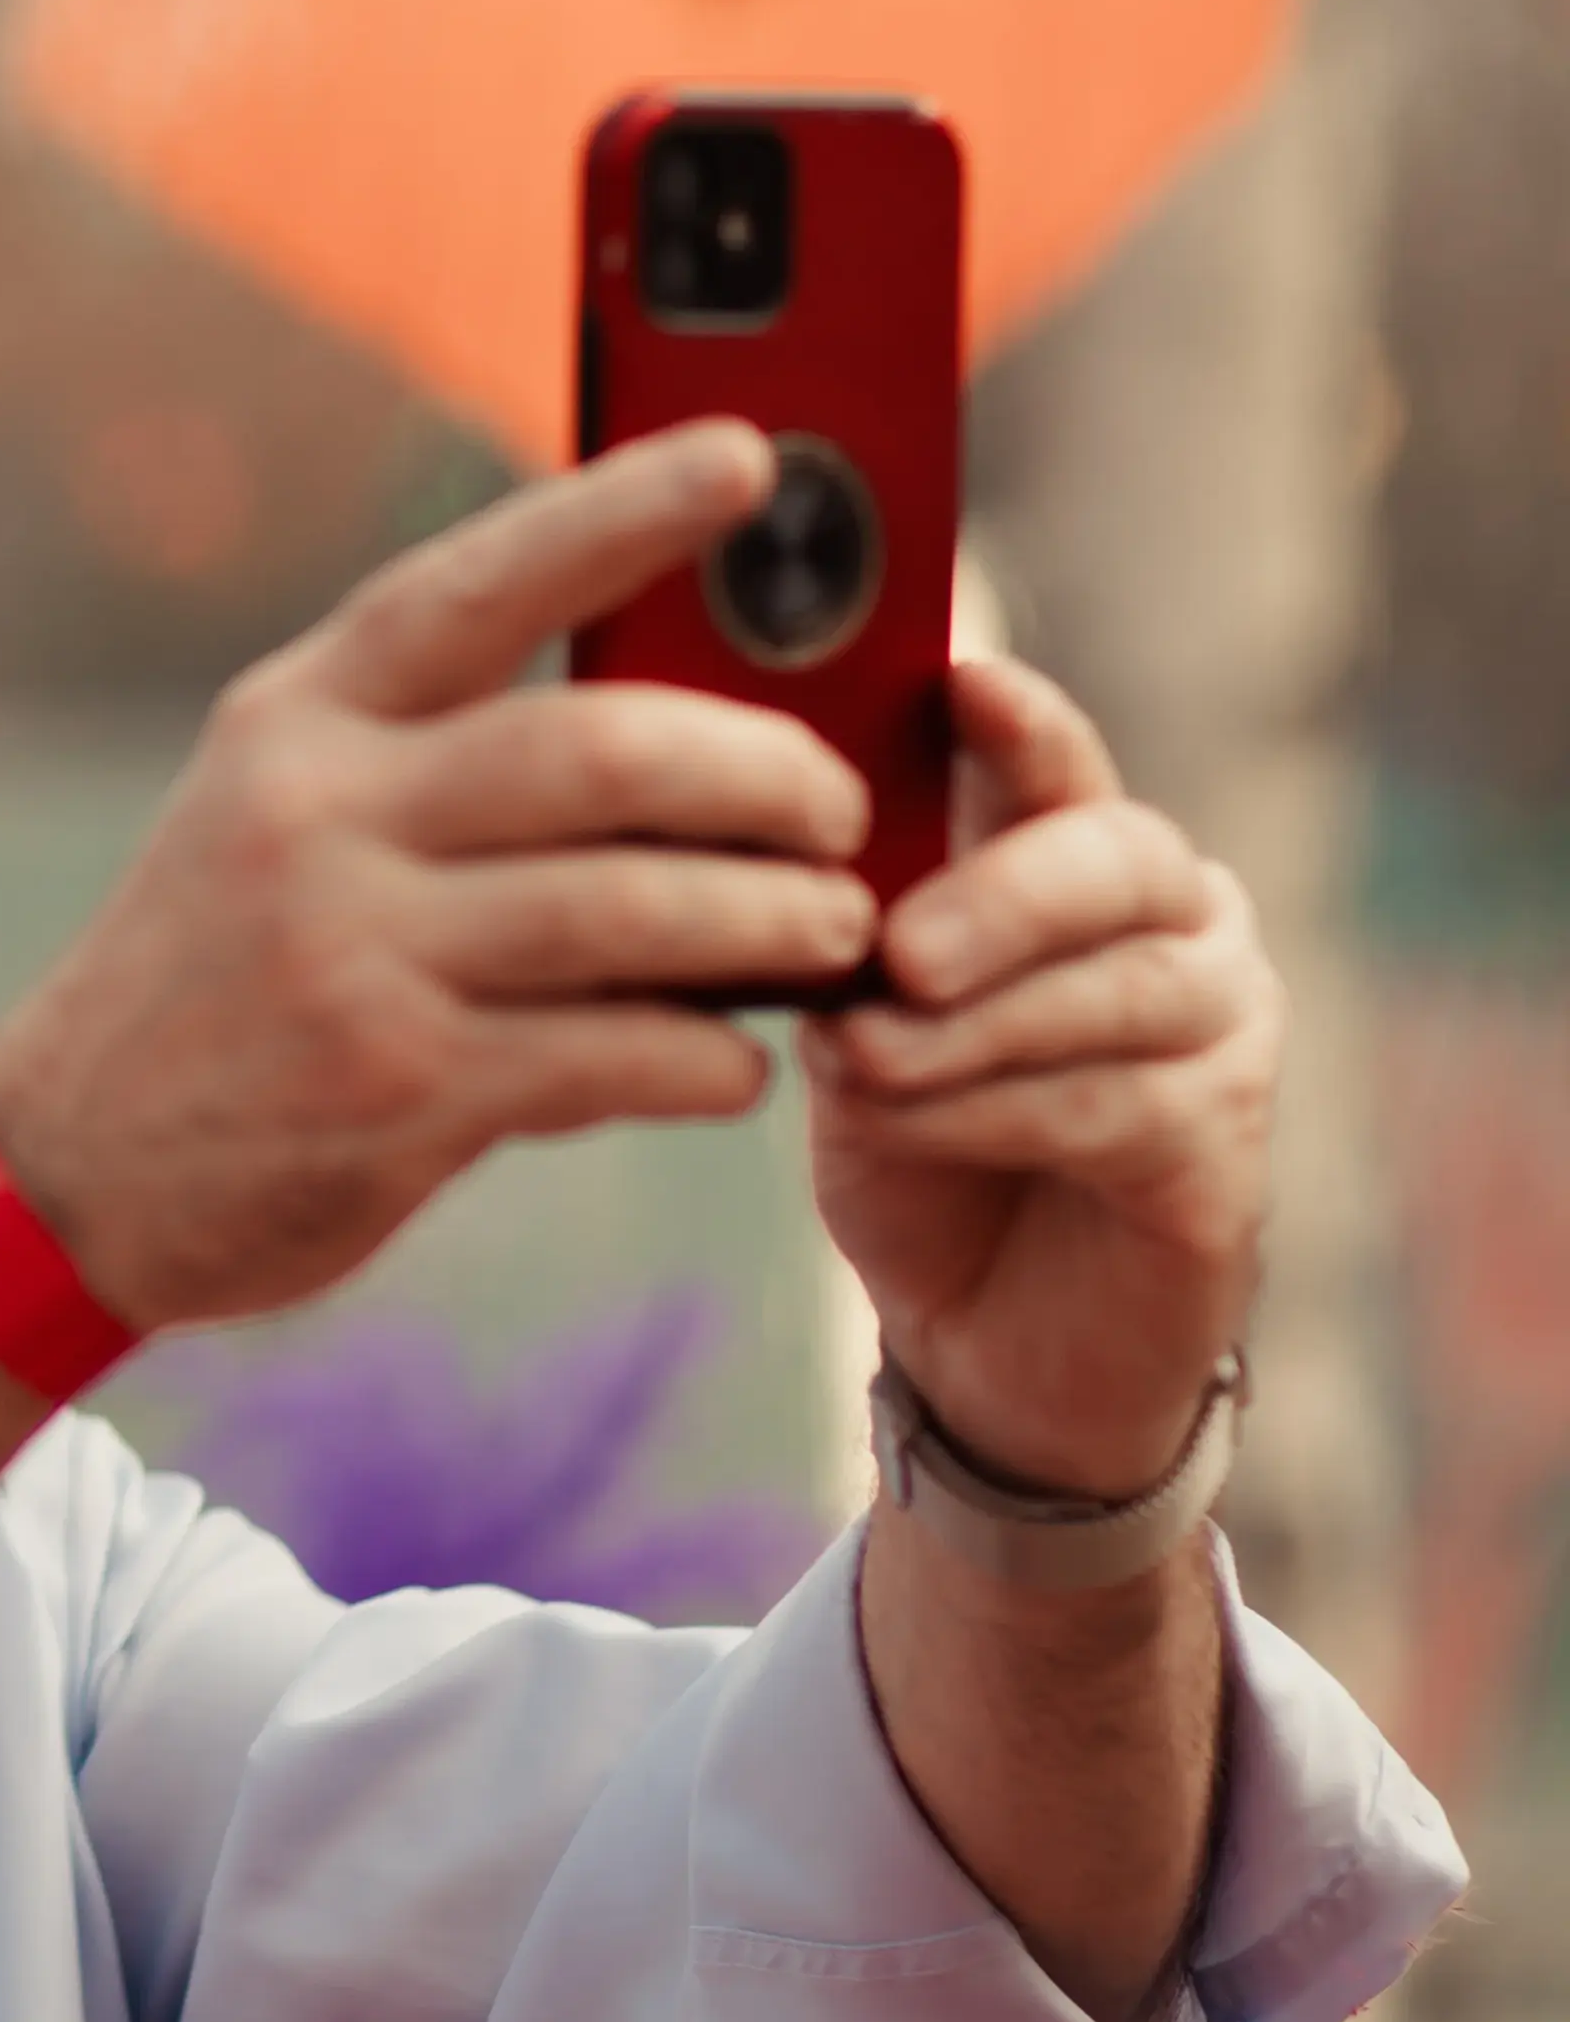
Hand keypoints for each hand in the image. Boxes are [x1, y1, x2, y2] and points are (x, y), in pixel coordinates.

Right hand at [0, 426, 878, 1334]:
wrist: (69, 1160)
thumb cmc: (230, 971)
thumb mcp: (281, 813)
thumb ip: (436, 756)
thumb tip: (686, 728)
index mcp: (299, 716)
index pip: (480, 581)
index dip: (623, 511)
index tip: (748, 458)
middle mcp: (318, 814)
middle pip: (599, 751)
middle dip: (762, 774)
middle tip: (838, 805)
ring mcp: (351, 954)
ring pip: (629, 907)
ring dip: (768, 919)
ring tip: (833, 927)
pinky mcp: (393, 1090)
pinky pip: (611, 1054)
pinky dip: (706, 1057)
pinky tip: (734, 1063)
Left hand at [805, 658, 1277, 1498]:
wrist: (991, 1336)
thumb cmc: (923, 1150)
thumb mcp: (859, 1031)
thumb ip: (848, 955)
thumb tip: (794, 895)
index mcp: (1083, 857)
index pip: (1063, 764)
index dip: (1025, 724)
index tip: (965, 684)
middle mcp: (1179, 918)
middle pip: (1115, 861)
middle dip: (1001, 897)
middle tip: (901, 949)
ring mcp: (1223, 1028)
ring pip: (1107, 995)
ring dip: (969, 1032)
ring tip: (860, 1059)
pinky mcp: (1228, 1146)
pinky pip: (1112, 1108)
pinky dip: (990, 1113)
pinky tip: (904, 1124)